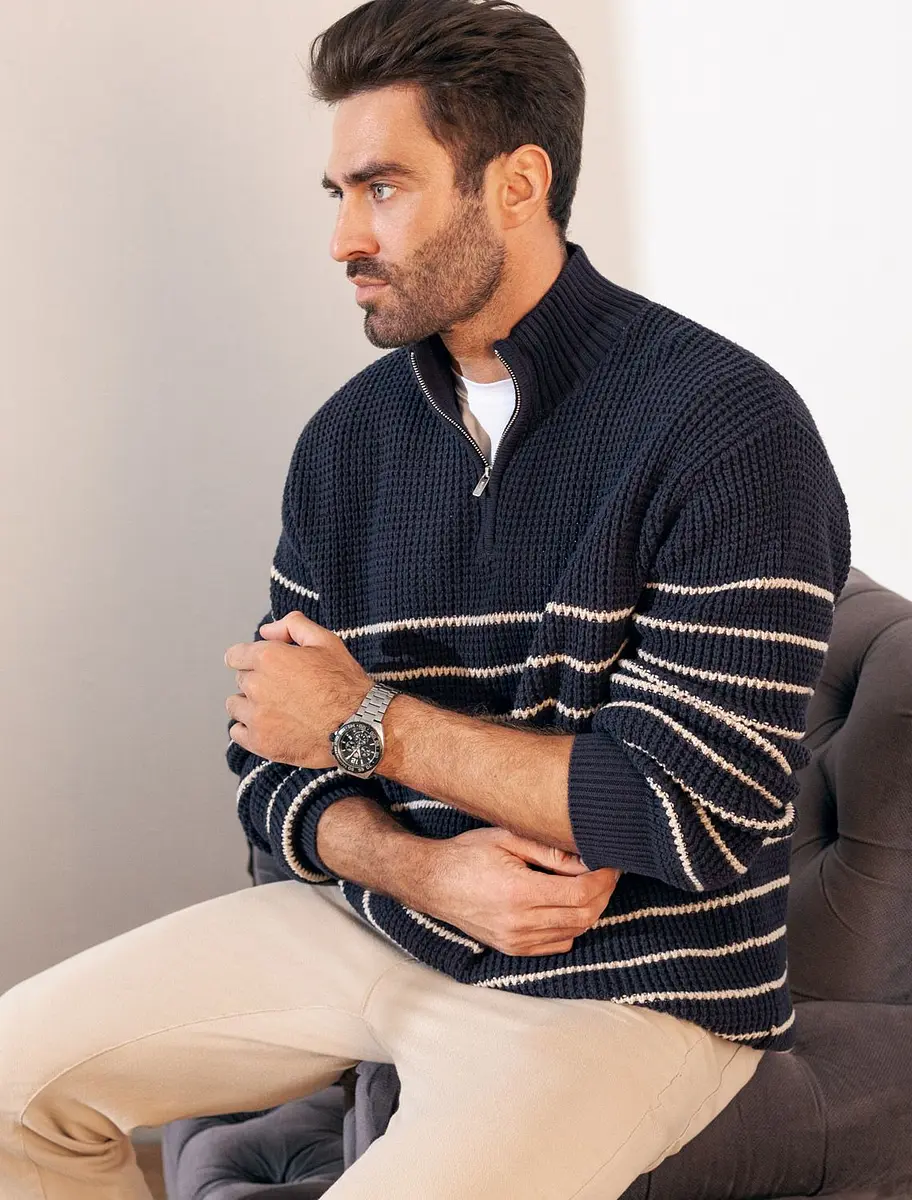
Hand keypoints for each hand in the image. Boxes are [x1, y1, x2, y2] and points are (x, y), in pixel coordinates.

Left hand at [223, 611, 373, 767]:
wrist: (358, 726)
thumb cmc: (345, 683)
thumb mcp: (326, 641)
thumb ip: (293, 626)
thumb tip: (266, 631)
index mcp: (268, 658)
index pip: (235, 655)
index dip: (250, 658)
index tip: (261, 667)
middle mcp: (256, 686)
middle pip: (241, 680)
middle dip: (258, 681)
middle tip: (285, 689)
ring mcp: (256, 716)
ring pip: (235, 706)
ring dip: (250, 705)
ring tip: (277, 709)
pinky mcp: (260, 742)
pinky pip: (237, 732)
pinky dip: (249, 729)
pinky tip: (270, 727)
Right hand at [419, 827, 620, 955]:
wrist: (432, 882)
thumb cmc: (468, 854)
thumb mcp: (507, 839)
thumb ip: (549, 851)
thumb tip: (588, 859)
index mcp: (519, 892)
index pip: (581, 892)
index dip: (603, 878)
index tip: (611, 862)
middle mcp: (519, 923)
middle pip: (584, 916)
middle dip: (603, 894)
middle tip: (608, 872)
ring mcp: (515, 941)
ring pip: (574, 932)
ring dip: (590, 910)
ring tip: (592, 885)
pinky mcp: (512, 949)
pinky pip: (558, 944)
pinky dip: (572, 926)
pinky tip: (569, 904)